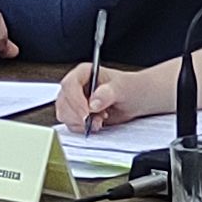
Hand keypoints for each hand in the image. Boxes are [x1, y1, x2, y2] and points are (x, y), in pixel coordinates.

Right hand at [59, 60, 173, 127]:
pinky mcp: (77, 114)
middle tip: (97, 119)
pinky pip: (71, 124)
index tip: (86, 113)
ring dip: (81, 122)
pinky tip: (97, 123)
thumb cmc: (131, 88)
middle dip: (78, 115)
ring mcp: (75, 100)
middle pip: (63, 102)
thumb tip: (94, 102)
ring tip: (100, 119)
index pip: (69, 85)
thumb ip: (108, 93)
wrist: (137, 99)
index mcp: (84, 73)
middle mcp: (76, 86)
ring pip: (64, 114)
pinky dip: (83, 128)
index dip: (75, 101)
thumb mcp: (123, 88)